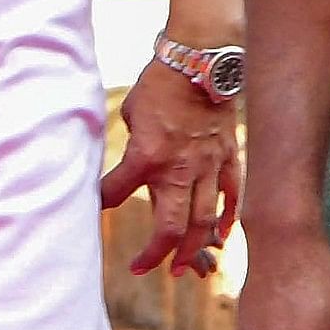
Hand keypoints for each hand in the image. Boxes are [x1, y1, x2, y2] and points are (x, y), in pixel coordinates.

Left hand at [105, 50, 241, 277]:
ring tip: (181, 268)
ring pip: (204, 221)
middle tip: (143, 268)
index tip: (96, 209)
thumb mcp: (131, 116)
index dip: (102, 204)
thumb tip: (127, 170)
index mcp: (147, 156)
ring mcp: (209, 166)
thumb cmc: (159, 84)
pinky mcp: (229, 159)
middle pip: (172, 227)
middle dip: (156, 254)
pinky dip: (228, 219)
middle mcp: (180, 169)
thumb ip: (132, 148)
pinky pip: (232, 197)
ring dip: (193, 249)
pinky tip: (222, 237)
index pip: (115, 193)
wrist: (200, 61)